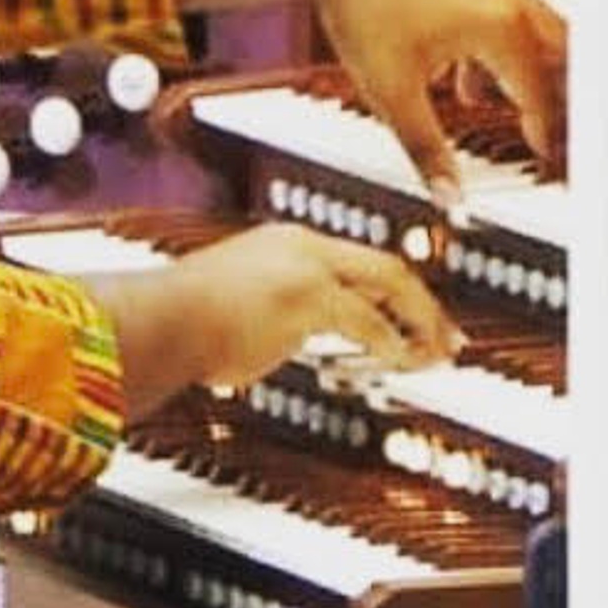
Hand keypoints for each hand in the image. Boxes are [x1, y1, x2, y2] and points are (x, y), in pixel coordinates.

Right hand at [90, 222, 460, 420]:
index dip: (389, 293)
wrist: (160, 319)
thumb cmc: (180, 323)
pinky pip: (366, 324)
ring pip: (388, 284)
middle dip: (422, 303)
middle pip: (384, 265)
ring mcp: (307, 268)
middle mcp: (301, 246)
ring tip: (436, 354)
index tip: (409, 317)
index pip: (353, 263)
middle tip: (448, 338)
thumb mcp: (233, 306)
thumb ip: (268, 318)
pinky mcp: (308, 297)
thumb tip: (278, 343)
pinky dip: (391, 344)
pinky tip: (403, 363)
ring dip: (420, 323)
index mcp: (284, 244)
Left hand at [162, 0, 566, 206]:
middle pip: (561, 56)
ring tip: (518, 114)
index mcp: (501, 28)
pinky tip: (464, 82)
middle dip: (564, 100)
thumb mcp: (390, 90)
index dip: (549, 136)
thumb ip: (425, 149)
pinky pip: (502, 19)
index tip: (549, 164)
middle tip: (559, 138)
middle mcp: (503, 0)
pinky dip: (498, 54)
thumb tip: (449, 195)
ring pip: (532, 34)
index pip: (545, 94)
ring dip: (532, 75)